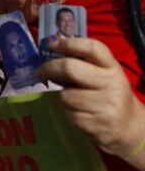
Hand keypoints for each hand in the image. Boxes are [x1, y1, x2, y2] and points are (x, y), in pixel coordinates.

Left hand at [38, 38, 144, 157]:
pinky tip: (80, 113)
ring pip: (66, 95)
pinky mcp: (99, 125)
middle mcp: (112, 84)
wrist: (128, 126)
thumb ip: (81, 64)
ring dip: (63, 96)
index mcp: (112, 68)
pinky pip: (70, 115)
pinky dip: (69, 113)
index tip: (52, 46)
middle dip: (50, 68)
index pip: (92, 48)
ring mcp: (107, 106)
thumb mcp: (102, 75)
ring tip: (73, 98)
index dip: (69, 44)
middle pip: (70, 68)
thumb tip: (49, 56)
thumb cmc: (107, 94)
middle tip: (41, 70)